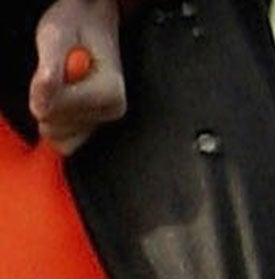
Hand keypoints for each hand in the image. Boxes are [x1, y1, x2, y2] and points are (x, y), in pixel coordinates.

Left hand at [29, 0, 125, 153]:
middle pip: (56, 128)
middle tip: (57, 72)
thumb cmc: (75, 23)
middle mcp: (113, 112)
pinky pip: (65, 141)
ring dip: (50, 109)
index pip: (54, 112)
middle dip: (45, 101)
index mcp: (109, 95)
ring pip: (59, 136)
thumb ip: (48, 72)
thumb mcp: (55, 36)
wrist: (91, 20)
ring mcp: (105, 121)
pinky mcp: (96, 126)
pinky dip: (55, 120)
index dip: (40, 90)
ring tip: (61, 82)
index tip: (49, 67)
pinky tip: (62, 97)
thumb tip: (39, 108)